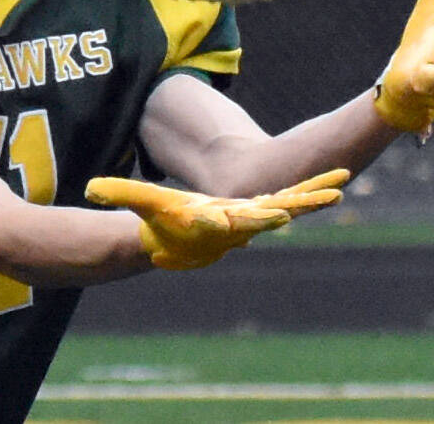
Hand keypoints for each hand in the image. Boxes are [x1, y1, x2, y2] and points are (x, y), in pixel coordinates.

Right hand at [85, 169, 348, 269]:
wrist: (177, 246)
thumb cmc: (160, 225)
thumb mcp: (143, 206)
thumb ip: (121, 194)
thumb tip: (91, 188)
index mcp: (218, 222)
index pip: (239, 220)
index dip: (259, 218)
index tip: (281, 217)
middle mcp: (243, 222)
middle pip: (277, 211)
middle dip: (302, 203)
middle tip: (332, 195)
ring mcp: (255, 217)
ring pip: (290, 204)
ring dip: (315, 196)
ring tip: (342, 186)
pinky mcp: (262, 210)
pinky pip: (291, 198)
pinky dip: (310, 192)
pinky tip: (335, 186)